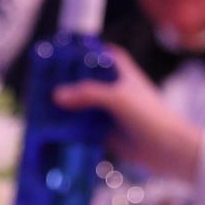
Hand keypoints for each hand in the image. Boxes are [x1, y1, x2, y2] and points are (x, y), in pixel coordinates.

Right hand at [52, 47, 204, 180]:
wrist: (169, 152)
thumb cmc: (150, 117)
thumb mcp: (118, 98)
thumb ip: (87, 94)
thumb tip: (55, 96)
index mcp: (119, 69)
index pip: (92, 53)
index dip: (74, 52)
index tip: (52, 54)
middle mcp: (112, 86)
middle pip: (81, 79)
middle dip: (61, 83)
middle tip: (35, 83)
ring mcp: (108, 109)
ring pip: (79, 105)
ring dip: (63, 108)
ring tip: (37, 106)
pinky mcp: (105, 131)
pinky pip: (82, 127)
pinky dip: (69, 128)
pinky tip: (50, 129)